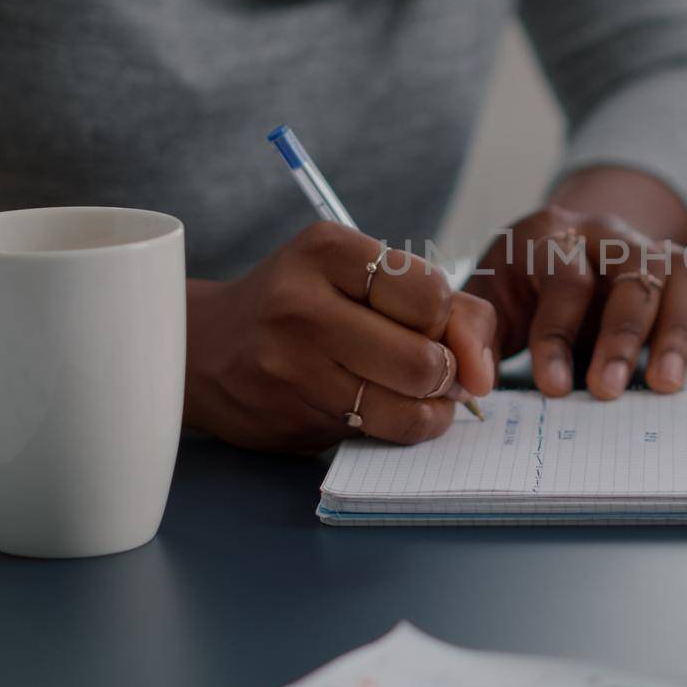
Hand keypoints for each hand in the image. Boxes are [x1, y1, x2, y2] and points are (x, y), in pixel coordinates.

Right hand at [186, 222, 497, 453]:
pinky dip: (392, 428)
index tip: (436, 328)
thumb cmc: (305, 304)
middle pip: (422, 360)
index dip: (450, 322)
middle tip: (433, 372)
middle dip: (445, 375)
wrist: (204, 346)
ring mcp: (288, 366)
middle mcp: (301, 305)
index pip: (430, 295)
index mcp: (327, 251)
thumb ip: (444, 307)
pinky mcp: (286, 417)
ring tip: (414, 396)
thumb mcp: (363, 276)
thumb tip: (481, 371)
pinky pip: (373, 435)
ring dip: (427, 411)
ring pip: (403, 409)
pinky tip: (372, 408)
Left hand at [462, 206, 686, 400]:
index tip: (553, 387)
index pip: (566, 278)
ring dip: (675, 333)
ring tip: (665, 387)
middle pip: (633, 272)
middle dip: (621, 335)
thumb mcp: (488, 300)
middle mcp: (611, 236)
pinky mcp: (682, 293)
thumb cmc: (518, 286)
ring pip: (681, 278)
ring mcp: (653, 258)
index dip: (558, 335)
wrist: (557, 250)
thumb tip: (478, 382)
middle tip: (606, 390)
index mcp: (554, 234)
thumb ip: (479, 336)